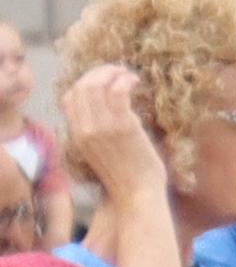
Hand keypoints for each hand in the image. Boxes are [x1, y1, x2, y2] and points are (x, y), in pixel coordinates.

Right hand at [55, 65, 162, 207]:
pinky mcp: (124, 127)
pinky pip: (118, 91)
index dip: (85, 82)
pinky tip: (135, 82)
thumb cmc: (124, 174)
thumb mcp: (98, 151)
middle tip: (120, 72)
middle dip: (101, 72)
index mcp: (76, 134)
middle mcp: (84, 129)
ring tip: (129, 76)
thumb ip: (96, 131)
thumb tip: (106, 107)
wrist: (136, 194)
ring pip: (97, 85)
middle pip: (81, 86)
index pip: (69, 97)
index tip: (105, 80)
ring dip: (114, 73)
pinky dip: (125, 80)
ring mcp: (102, 127)